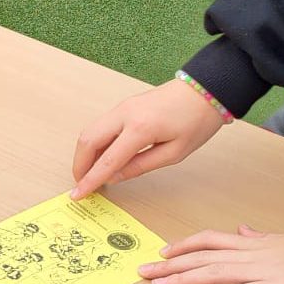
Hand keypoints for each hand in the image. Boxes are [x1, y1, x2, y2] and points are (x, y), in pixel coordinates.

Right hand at [71, 79, 224, 200]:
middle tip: (81, 183)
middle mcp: (124, 114)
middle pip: (87, 141)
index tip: (78, 194)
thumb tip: (115, 177)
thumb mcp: (174, 153)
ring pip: (89, 131)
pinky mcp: (123, 106)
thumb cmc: (197, 121)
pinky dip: (94, 142)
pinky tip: (101, 156)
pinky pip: (99, 125)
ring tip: (90, 172)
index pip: (107, 160)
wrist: (205, 90)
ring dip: (85, 153)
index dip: (91, 180)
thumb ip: (141, 166)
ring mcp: (121, 107)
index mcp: (141, 128)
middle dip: (79, 165)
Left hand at [140, 223, 283, 283]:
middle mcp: (248, 254)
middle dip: (169, 264)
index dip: (183, 245)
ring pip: (212, 272)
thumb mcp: (282, 238)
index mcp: (250, 243)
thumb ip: (259, 238)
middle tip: (143, 271)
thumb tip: (243, 230)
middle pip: (201, 257)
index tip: (162, 251)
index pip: (209, 240)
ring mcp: (258, 270)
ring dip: (182, 279)